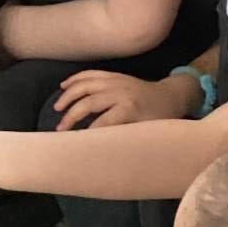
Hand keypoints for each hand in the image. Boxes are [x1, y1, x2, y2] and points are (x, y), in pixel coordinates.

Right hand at [52, 69, 198, 130]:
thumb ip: (127, 138)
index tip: (76, 142)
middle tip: (60, 129)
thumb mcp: (147, 132)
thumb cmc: (159, 119)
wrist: (170, 96)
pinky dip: (75, 79)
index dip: (88, 132)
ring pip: (85, 85)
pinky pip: (90, 74)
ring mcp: (115, 80)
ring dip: (69, 95)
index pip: (103, 121)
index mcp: (130, 107)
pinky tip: (64, 86)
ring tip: (57, 108)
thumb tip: (106, 152)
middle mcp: (120, 91)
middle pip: (89, 102)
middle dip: (72, 115)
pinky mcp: (113, 75)